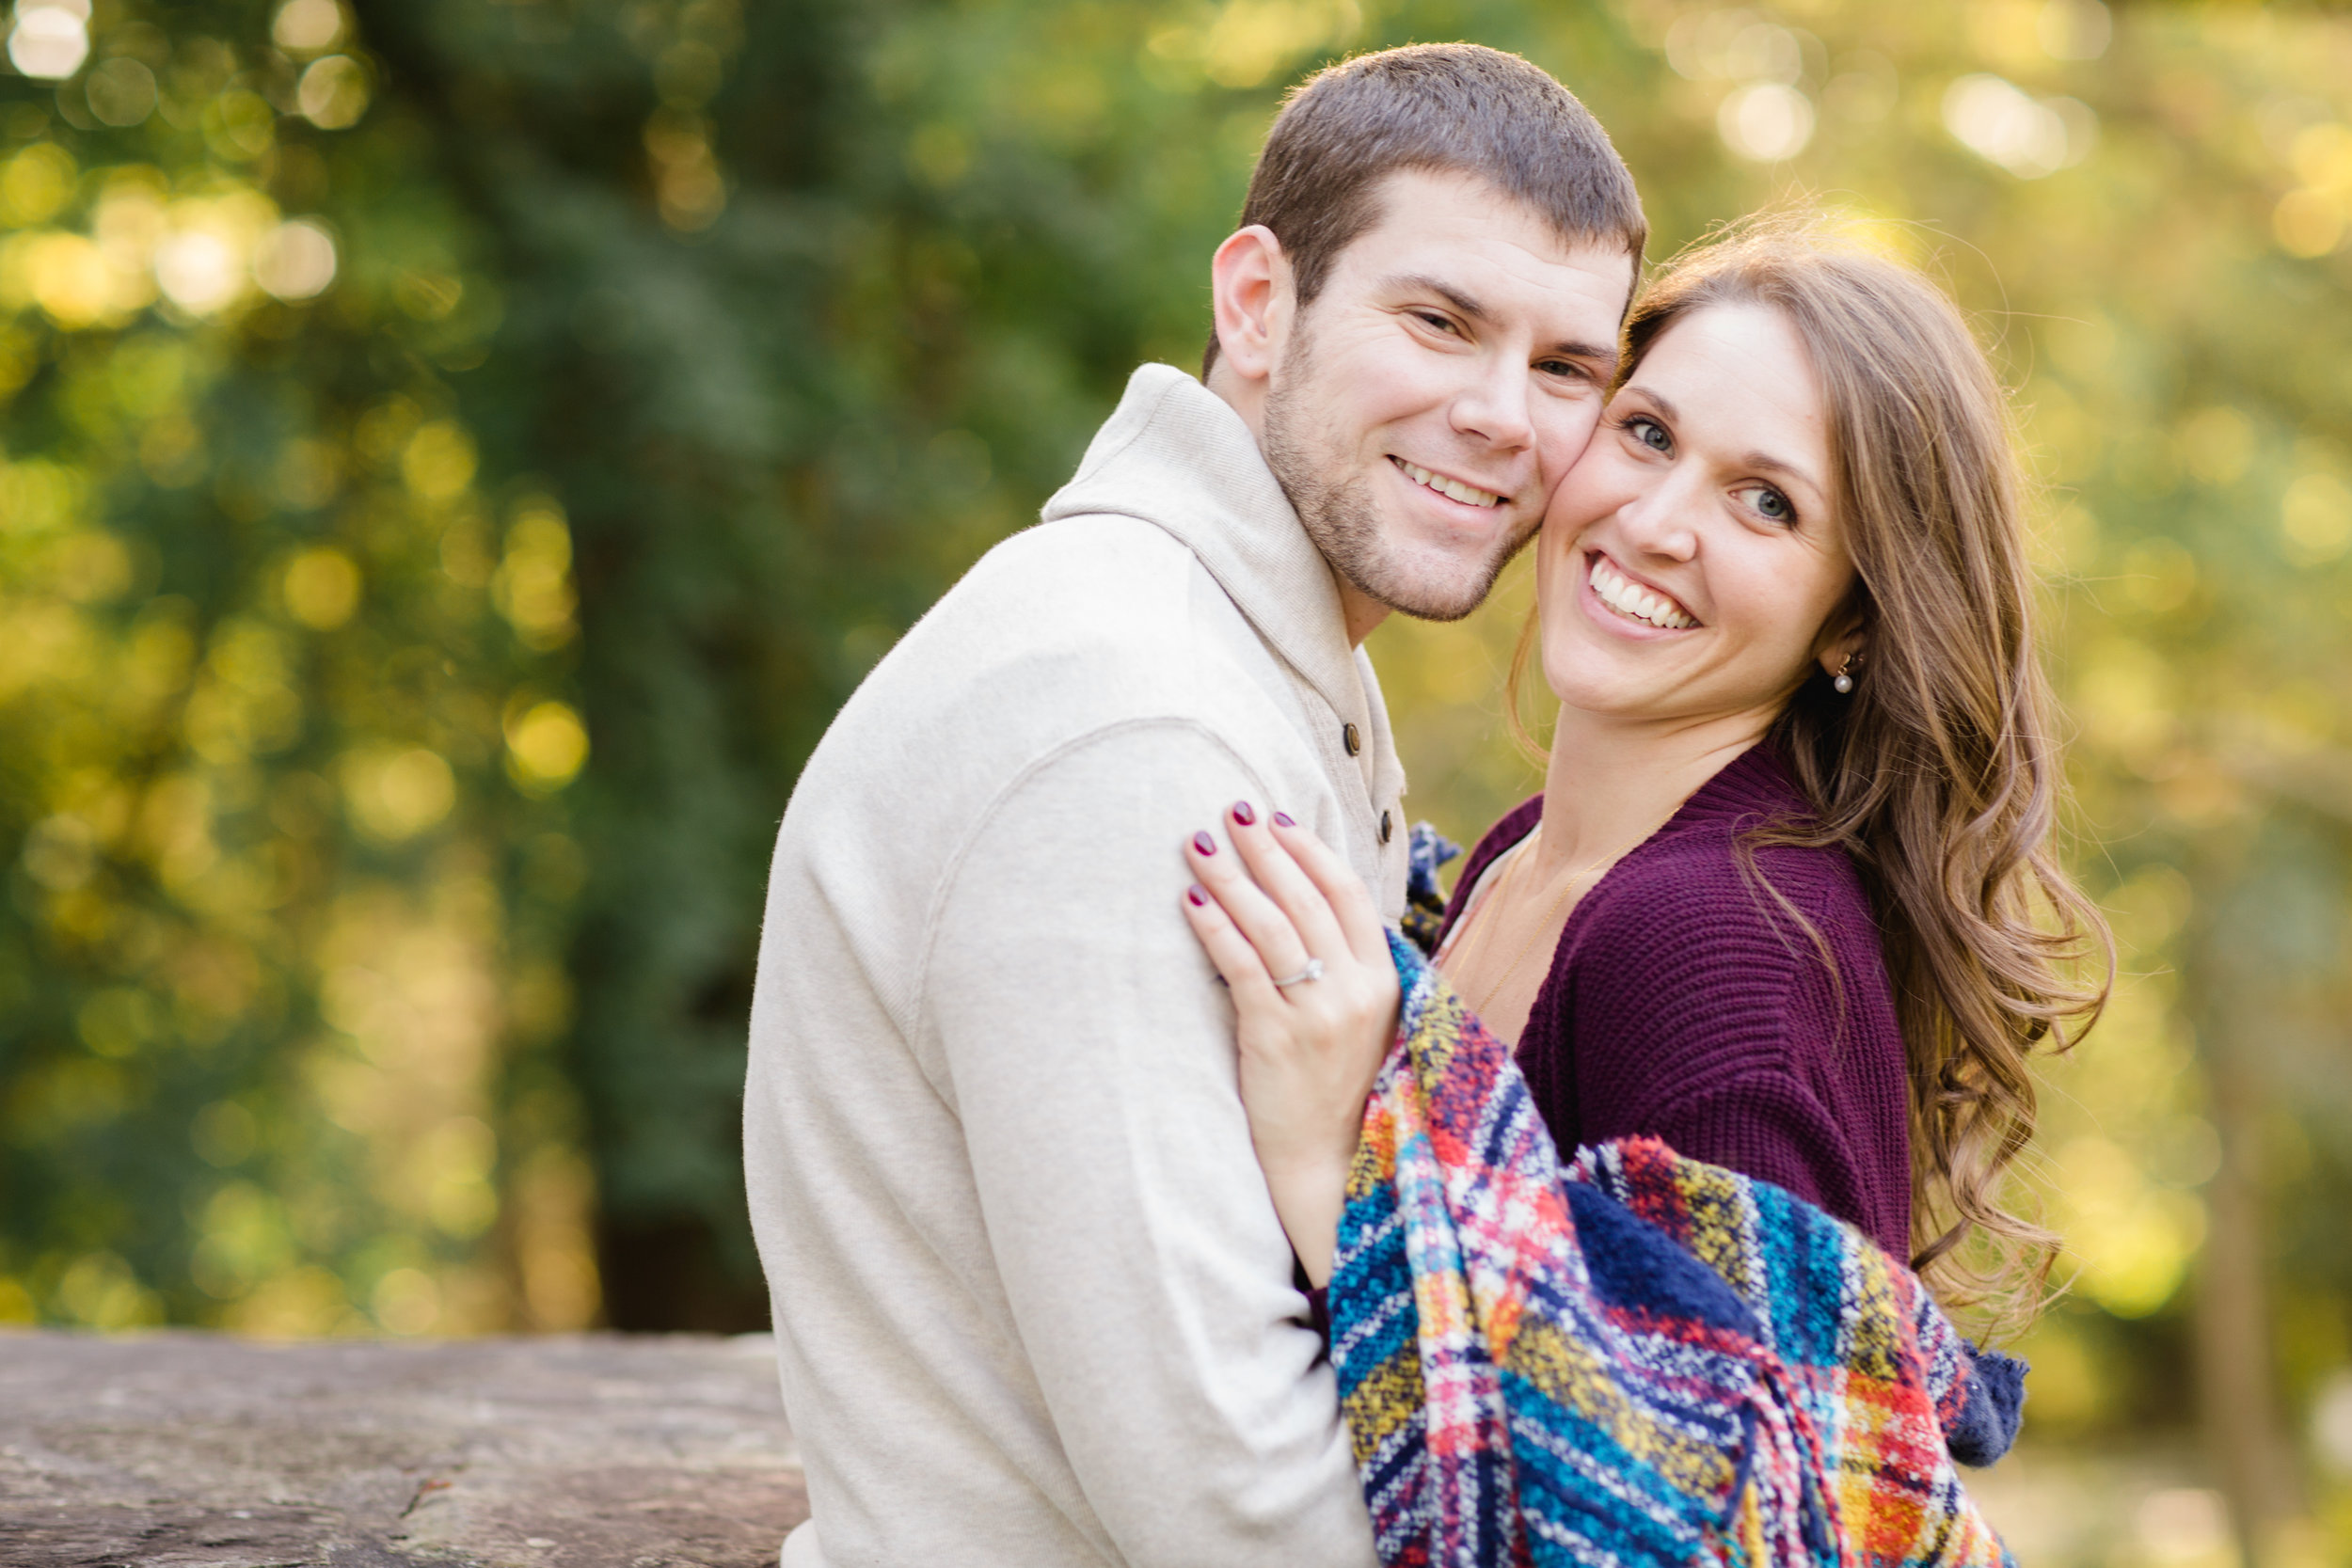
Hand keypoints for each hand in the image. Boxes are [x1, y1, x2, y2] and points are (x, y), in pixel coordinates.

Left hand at [1181, 802, 1399, 1286]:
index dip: (1310, 850)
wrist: (1331, 1169)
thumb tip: (1303, 908)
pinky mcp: (1276, 1039)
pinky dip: (1215, 929)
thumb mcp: (1365, 1025)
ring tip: (1198, 844)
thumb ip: (1347, 970)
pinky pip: (1241, 968)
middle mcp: (1357, 991)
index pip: (1347, 894)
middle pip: (1305, 898)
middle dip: (1264, 849)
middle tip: (1229, 812)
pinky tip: (1191, 901)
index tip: (1277, 819)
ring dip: (1231, 876)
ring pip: (1270, 925)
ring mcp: (1319, 1015)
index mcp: (1385, 982)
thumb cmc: (1340, 1093)